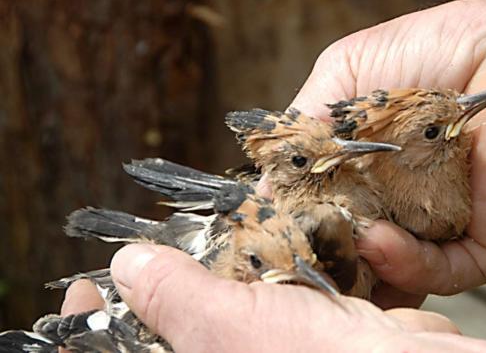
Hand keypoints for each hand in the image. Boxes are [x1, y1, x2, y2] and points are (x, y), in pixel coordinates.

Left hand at [99, 243, 485, 351]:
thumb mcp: (234, 332)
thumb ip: (177, 296)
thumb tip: (131, 267)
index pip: (133, 347)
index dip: (100, 319)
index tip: (87, 285)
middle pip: (173, 321)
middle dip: (157, 283)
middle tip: (135, 255)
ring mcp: (268, 340)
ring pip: (222, 295)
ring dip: (213, 263)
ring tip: (193, 236)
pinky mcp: (304, 319)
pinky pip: (267, 280)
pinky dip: (260, 257)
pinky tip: (257, 238)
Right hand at [277, 0, 485, 305]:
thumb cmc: (433, 49)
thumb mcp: (345, 75)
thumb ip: (305, 125)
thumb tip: (267, 182)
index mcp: (361, 165)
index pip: (320, 206)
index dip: (296, 221)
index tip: (274, 230)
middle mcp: (393, 198)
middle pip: (350, 247)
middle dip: (325, 256)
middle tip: (303, 257)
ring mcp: (433, 221)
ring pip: (389, 273)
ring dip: (360, 269)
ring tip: (345, 246)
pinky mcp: (476, 239)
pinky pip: (439, 272)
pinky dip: (407, 267)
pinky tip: (383, 242)